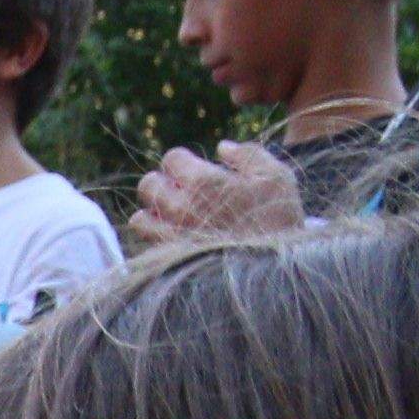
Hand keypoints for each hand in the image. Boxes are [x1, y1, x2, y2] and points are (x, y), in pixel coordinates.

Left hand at [134, 140, 302, 249]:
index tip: (193, 169)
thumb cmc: (278, 219)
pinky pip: (146, 245)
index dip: (182, 161)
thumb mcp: (276, 177)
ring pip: (140, 218)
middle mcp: (181, 208)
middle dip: (161, 183)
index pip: (172, 159)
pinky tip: (170, 236)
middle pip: (148, 185)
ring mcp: (173, 237)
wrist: (275, 270)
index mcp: (204, 182)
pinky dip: (152, 238)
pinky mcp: (171, 261)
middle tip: (179, 190)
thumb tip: (222, 148)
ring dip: (152, 213)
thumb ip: (248, 155)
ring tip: (171, 215)